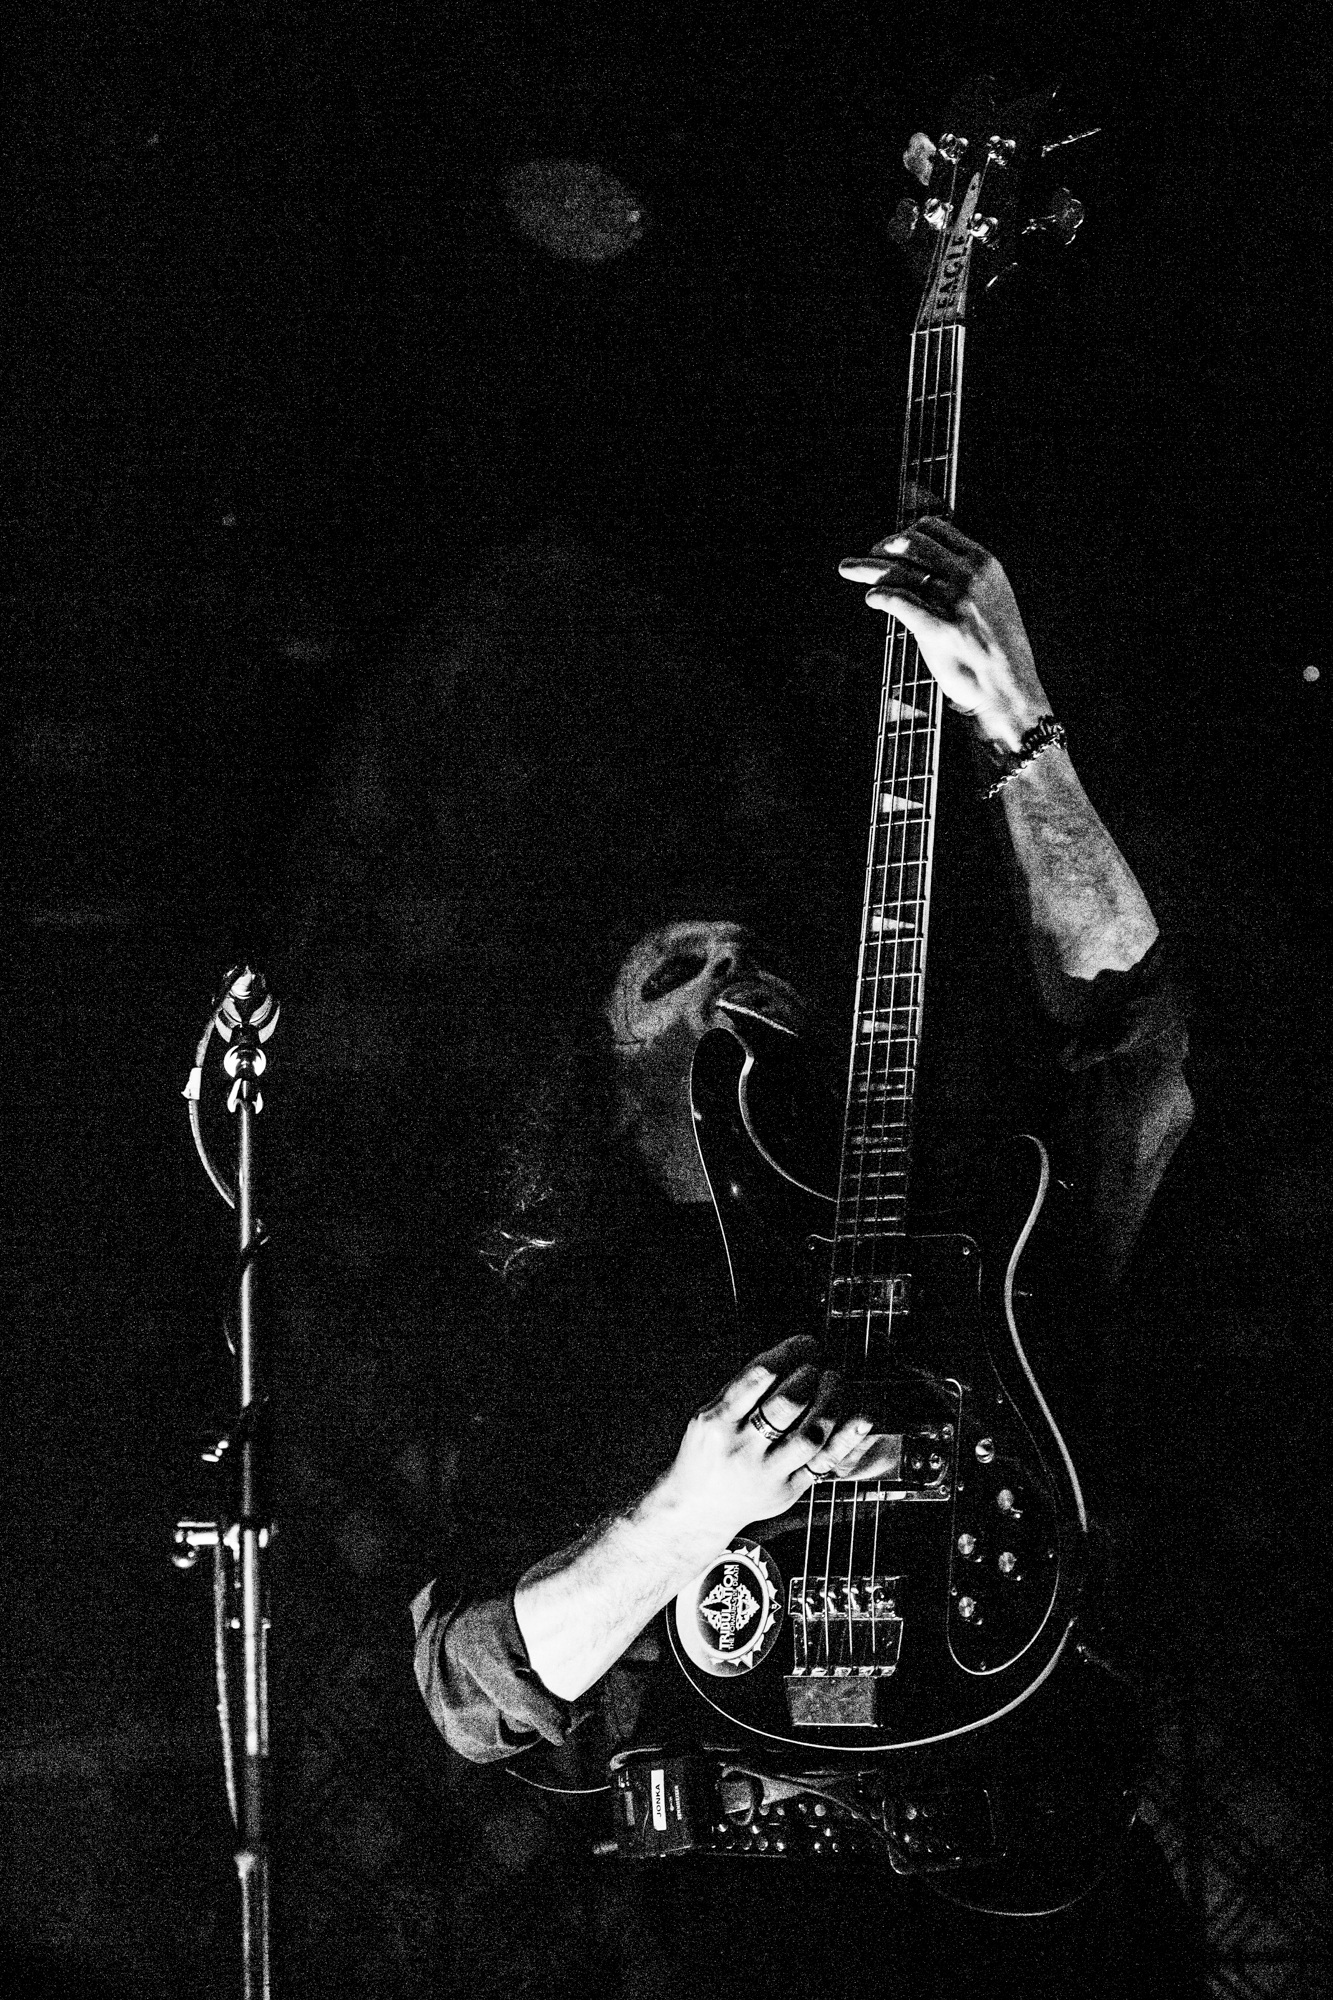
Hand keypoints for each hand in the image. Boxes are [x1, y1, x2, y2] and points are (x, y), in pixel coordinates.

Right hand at [663, 1335, 875, 1540]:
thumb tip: (794, 1353)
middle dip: (812, 1375)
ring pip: (811, 1434)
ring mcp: (766, 1473)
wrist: (699, 1508)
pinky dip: (846, 1437)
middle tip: (818, 1368)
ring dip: (831, 1400)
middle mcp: (741, 1448)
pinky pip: (823, 1462)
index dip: (791, 1353)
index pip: (759, 1376)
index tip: (807, 1344)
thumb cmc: (708, 1450)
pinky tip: (861, 1416)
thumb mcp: (709, 1412)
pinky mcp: (787, 1491)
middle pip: (788, 1403)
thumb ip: (745, 1387)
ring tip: (833, 1383)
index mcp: (716, 1420)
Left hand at [839, 516, 1050, 753]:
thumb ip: (962, 575)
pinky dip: (879, 596)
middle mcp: (968, 576)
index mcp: (982, 561)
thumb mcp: (991, 595)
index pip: (934, 529)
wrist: (1010, 686)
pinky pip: (899, 602)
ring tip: (847, 568)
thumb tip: (923, 562)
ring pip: (898, 571)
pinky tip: (871, 598)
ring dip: (866, 567)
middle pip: (911, 544)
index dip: (904, 533)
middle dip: (882, 547)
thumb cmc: (996, 645)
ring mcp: (953, 602)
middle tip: (867, 558)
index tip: (889, 545)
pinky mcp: (939, 630)